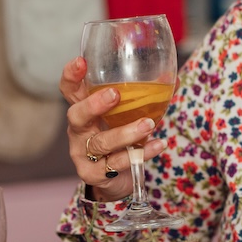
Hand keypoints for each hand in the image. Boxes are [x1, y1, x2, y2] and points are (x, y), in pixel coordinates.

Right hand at [59, 56, 167, 201]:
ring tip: (148, 124)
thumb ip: (143, 99)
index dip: (71, 75)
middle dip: (94, 104)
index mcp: (84, 110)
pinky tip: (157, 145)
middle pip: (77, 114)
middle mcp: (79, 130)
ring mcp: (83, 153)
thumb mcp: (127, 116)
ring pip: (101, 142)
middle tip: (115, 94)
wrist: (116, 180)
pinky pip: (117, 163)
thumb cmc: (121, 139)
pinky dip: (140, 153)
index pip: (70, 89)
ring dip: (125, 132)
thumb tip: (172, 79)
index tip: (81, 61)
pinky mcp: (92, 174)